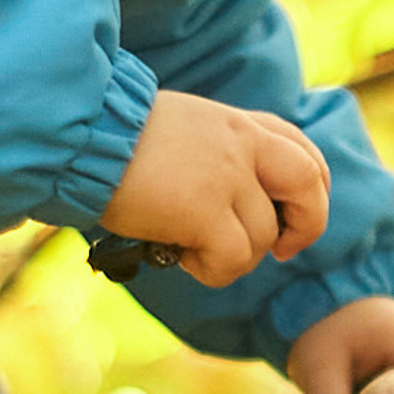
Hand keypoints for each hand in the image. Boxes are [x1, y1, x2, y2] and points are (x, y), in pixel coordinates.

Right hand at [101, 94, 329, 283]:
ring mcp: (227, 177)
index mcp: (238, 123)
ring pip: (262, 239)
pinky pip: (232, 260)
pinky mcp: (204, 212)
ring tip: (187, 245)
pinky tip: (177, 254)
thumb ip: (219, 153)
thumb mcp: (184, 129)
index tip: (294, 214)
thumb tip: (235, 201)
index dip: (312, 190)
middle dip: (307, 225)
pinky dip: (210, 270)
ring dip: (231, 256)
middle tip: (283, 251)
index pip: (303, 151)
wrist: (81, 136)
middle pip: (308, 185)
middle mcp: (242, 144)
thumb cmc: (114, 138)